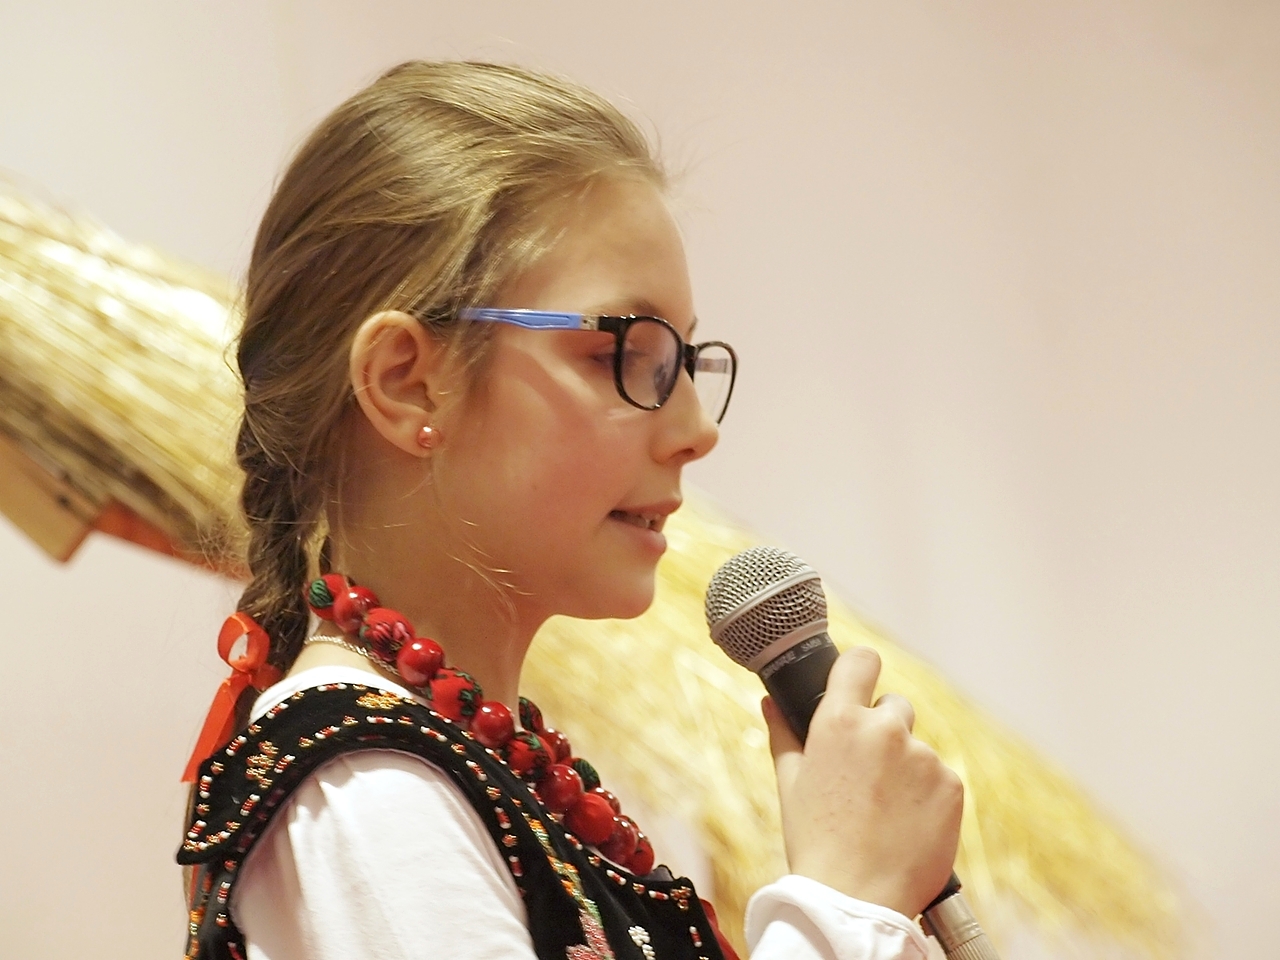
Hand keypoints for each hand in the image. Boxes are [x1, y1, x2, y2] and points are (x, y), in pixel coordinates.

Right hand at [764, 646, 962, 917]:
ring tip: (883, 811)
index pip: (862, 660)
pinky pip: (940, 778)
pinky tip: (906, 823)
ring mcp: (923, 757)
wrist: (856, 901)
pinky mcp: (951, 786)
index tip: (860, 680)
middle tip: (865, 774)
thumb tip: (771, 702)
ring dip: (905, 768)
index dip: (860, 669)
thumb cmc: (816, 841)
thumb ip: (785, 733)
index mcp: (840, 722)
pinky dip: (927, 795)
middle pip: (894, 706)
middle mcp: (885, 730)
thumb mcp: (790, 782)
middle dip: (883, 730)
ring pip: (917, 749)